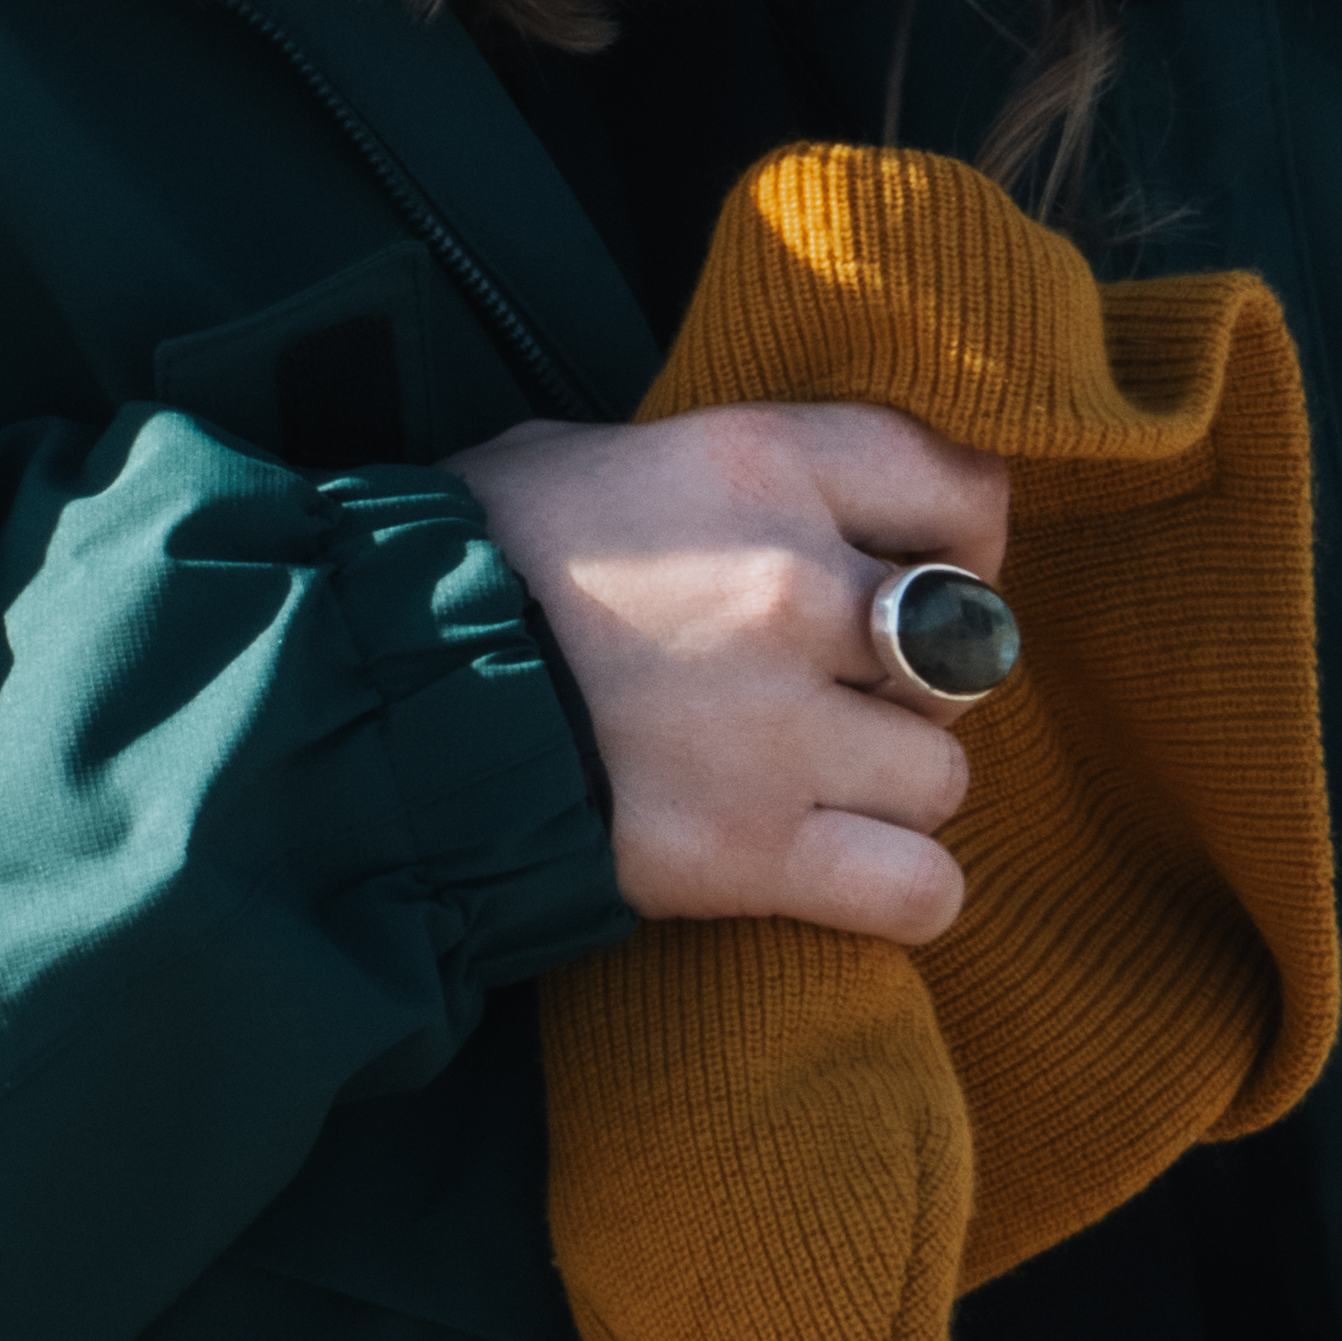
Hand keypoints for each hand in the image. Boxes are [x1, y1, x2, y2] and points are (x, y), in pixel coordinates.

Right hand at [443, 396, 1011, 943]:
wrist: (372, 696)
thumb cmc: (468, 557)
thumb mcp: (589, 453)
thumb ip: (718, 472)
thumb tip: (784, 496)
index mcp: (758, 464)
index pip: (963, 486)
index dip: (966, 537)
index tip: (927, 566)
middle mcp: (791, 587)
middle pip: (969, 643)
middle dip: (920, 675)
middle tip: (845, 689)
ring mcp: (778, 729)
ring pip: (943, 774)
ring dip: (890, 786)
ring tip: (809, 781)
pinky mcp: (751, 852)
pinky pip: (920, 887)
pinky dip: (897, 888)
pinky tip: (838, 867)